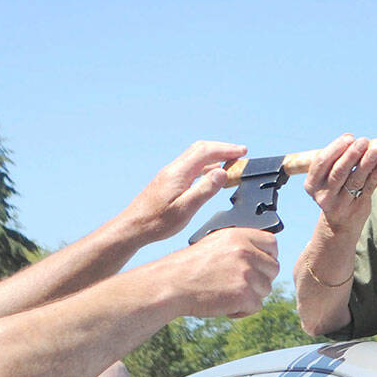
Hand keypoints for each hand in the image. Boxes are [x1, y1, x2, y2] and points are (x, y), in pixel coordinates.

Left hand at [122, 140, 247, 242]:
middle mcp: (173, 169)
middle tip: (239, 154)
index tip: (242, 152)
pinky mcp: (168, 182)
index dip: (226, 149)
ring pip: (195, 157)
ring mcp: (170, 174)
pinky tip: (210, 176)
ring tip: (230, 164)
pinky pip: (190, 167)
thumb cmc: (156, 222)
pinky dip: (205, 166)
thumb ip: (204, 190)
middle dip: (222, 149)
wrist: (133, 227)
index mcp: (179, 172)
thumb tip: (222, 172)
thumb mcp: (185, 209)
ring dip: (214, 157)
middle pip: (200, 149)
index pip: (206, 151)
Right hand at [161, 226, 278, 319]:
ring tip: (227, 294)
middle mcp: (245, 253)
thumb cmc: (189, 267)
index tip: (259, 266)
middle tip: (239, 284)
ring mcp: (246, 274)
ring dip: (251, 296)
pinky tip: (225, 305)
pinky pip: (256, 306)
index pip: (272, 244)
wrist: (171, 285)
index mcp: (239, 236)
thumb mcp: (215, 243)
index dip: (267, 257)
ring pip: (266, 289)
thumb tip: (262, 256)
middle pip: (273, 269)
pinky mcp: (243, 295)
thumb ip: (240, 246)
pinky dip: (242, 310)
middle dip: (260, 279)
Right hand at [303, 135, 376, 234]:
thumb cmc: (334, 191)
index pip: (321, 163)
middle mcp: (324, 195)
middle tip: (363, 141)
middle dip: (351, 154)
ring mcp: (341, 204)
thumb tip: (352, 140)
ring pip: (355, 181)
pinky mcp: (357, 208)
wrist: (338, 224)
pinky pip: (368, 188)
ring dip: (366, 164)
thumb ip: (337, 160)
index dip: (336, 148)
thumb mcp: (327, 178)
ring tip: (375, 151)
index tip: (349, 138)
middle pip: (338, 172)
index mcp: (312, 185)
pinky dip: (376, 175)